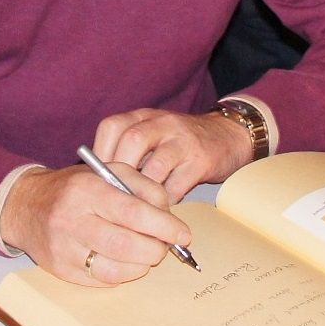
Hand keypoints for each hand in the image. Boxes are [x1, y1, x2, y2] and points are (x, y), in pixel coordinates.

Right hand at [0, 162, 189, 284]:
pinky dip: (123, 273)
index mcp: (86, 189)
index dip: (163, 226)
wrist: (27, 205)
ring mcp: (65, 248)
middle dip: (156, 249)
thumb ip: (142, 186)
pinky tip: (126, 261)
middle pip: (126, 245)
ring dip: (142, 265)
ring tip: (147, 253)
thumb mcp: (107, 172)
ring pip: (117, 269)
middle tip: (166, 246)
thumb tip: (169, 215)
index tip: (183, 234)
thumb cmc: (76, 188)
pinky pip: (103, 280)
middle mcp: (72, 219)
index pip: (133, 212)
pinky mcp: (61, 270)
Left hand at [92, 107, 255, 200]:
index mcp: (143, 116)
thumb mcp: (152, 136)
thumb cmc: (179, 143)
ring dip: (145, 191)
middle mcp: (162, 123)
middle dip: (122, 172)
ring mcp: (182, 140)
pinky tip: (162, 209)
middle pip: (132, 141)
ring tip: (140, 208)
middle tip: (118, 196)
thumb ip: (129, 151)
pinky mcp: (201, 160)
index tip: (97, 179)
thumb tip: (99, 181)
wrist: (227, 135)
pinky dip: (166, 200)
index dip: (101, 153)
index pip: (112, 126)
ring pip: (156, 166)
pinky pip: (178, 184)